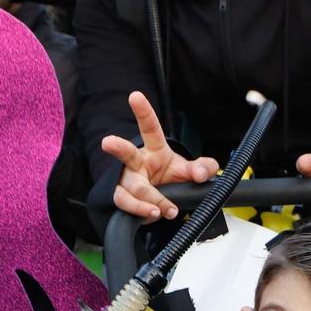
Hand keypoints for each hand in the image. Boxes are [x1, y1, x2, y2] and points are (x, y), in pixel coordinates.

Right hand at [100, 92, 218, 220]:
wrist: (157, 198)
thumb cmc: (169, 176)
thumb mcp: (188, 170)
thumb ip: (202, 168)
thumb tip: (203, 173)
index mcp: (154, 149)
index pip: (149, 127)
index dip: (143, 112)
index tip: (135, 96)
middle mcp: (136, 162)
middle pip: (126, 154)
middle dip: (117, 147)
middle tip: (107, 142)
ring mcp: (126, 179)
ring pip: (131, 188)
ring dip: (147, 199)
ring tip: (161, 209)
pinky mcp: (121, 196)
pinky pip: (125, 203)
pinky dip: (141, 211)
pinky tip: (154, 214)